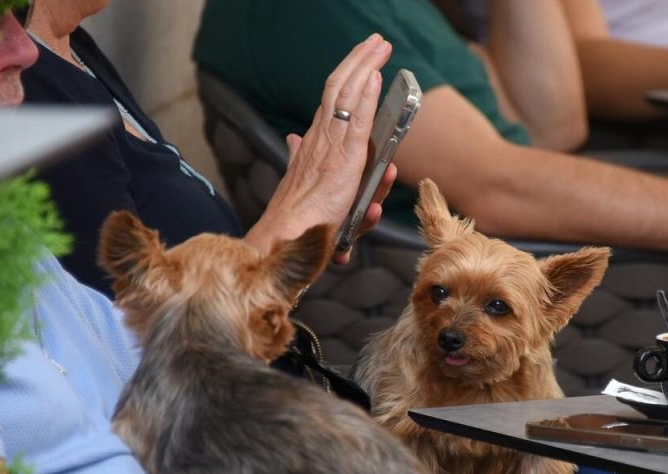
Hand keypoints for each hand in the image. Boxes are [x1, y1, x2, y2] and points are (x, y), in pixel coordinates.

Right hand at [245, 34, 392, 259]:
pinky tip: (375, 76)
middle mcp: (320, 138)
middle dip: (357, 60)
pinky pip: (357, 122)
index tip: (360, 55)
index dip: (345, 73)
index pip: (330, 97)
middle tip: (375, 40)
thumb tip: (293, 137)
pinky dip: (366, 97)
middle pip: (338, 87)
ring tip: (380, 46)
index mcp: (313, 141)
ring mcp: (331, 147)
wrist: (287, 239)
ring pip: (347, 96)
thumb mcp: (300, 180)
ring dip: (364, 67)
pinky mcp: (344, 161)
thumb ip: (299, 156)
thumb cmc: (297, 218)